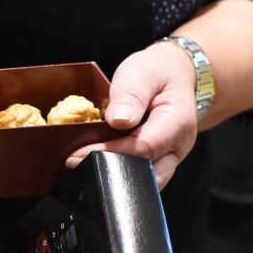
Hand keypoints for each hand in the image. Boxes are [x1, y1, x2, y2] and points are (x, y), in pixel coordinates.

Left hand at [66, 42, 197, 188]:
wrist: (174, 75)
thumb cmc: (157, 72)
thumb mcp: (142, 73)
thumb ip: (131, 95)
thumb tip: (119, 121)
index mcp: (177, 123)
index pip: (142, 148)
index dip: (109, 153)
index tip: (77, 155)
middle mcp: (177, 147)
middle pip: (143, 172)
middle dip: (109, 171)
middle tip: (74, 163)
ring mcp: (169, 158)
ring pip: (142, 180)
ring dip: (113, 175)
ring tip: (82, 164)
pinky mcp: (158, 162)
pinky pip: (139, 174)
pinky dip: (118, 171)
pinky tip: (95, 162)